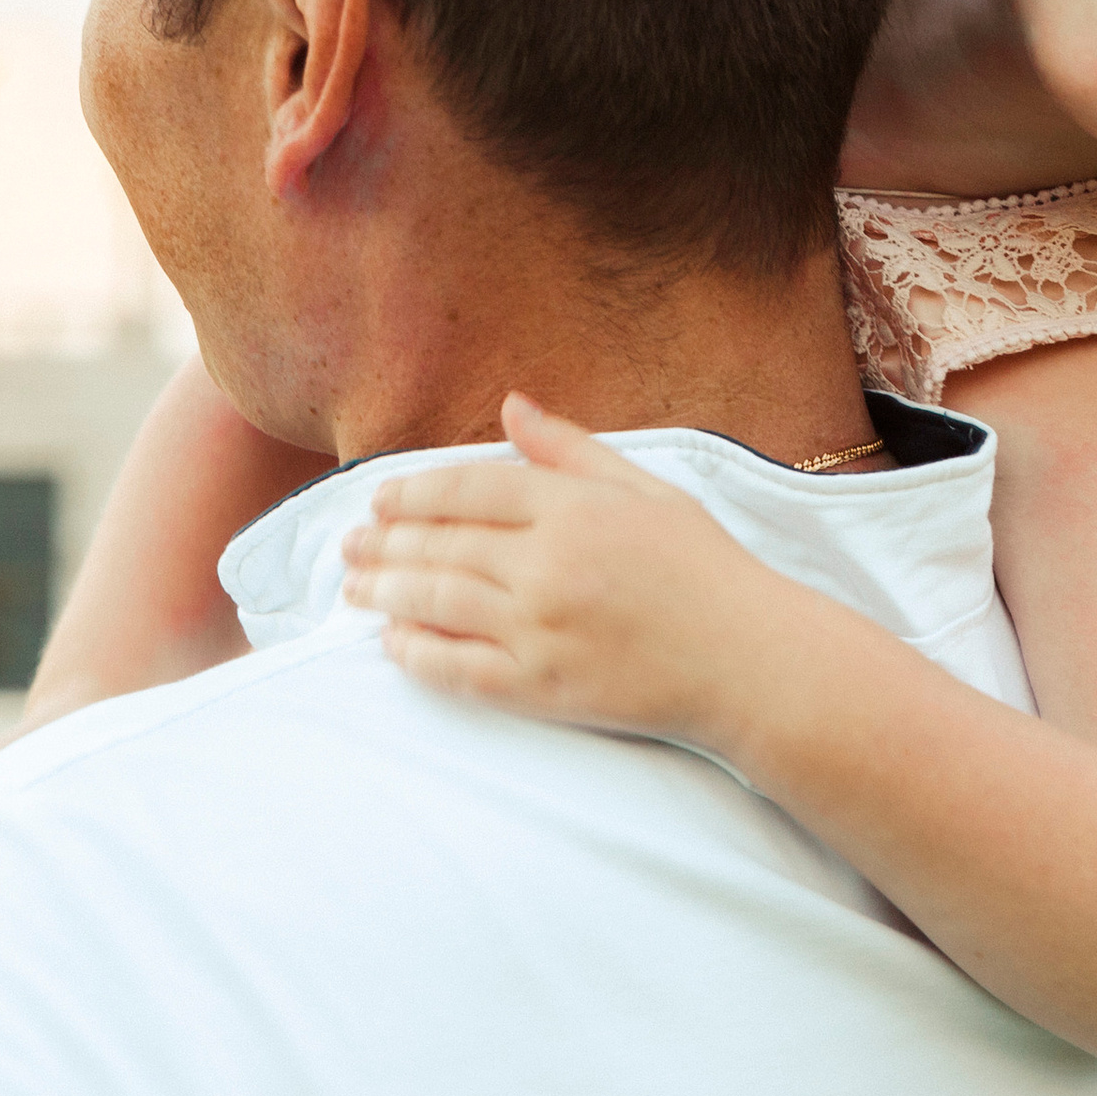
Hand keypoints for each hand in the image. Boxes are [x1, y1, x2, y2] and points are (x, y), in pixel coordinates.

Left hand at [338, 394, 803, 753]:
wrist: (750, 661)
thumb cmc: (704, 568)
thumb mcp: (645, 487)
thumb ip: (569, 448)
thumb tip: (510, 406)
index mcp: (573, 507)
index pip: (468, 488)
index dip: (413, 492)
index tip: (378, 499)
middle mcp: (548, 564)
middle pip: (441, 545)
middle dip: (385, 545)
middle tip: (347, 547)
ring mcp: (542, 629)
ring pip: (437, 604)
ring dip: (386, 595)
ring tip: (354, 591)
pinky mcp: (544, 689)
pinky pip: (460, 669)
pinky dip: (418, 655)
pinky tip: (392, 645)